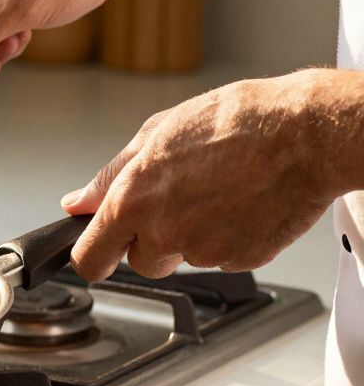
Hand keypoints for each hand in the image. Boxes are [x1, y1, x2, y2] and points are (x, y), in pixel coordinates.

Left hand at [60, 70, 354, 279]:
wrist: (306, 134)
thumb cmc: (237, 122)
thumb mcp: (157, 133)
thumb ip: (110, 176)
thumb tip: (78, 202)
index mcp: (133, 202)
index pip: (90, 259)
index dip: (91, 259)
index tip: (96, 254)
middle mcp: (165, 234)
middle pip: (141, 263)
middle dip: (152, 242)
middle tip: (179, 201)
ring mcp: (205, 251)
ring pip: (184, 258)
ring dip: (193, 236)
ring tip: (218, 191)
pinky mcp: (243, 260)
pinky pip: (222, 258)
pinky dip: (228, 237)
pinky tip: (241, 202)